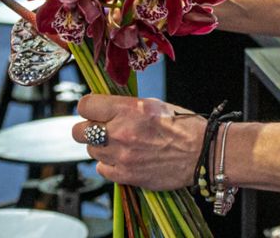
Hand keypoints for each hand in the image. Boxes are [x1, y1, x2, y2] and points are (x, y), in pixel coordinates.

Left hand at [74, 95, 205, 191]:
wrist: (201, 153)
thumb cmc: (183, 126)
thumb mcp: (155, 105)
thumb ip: (126, 106)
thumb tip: (105, 108)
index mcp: (128, 109)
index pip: (86, 105)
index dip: (89, 106)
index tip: (95, 109)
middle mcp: (119, 132)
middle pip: (79, 131)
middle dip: (88, 128)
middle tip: (101, 128)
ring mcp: (121, 156)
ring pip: (91, 151)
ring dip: (102, 147)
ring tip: (121, 144)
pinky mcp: (125, 175)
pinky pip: (102, 169)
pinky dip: (109, 164)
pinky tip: (125, 158)